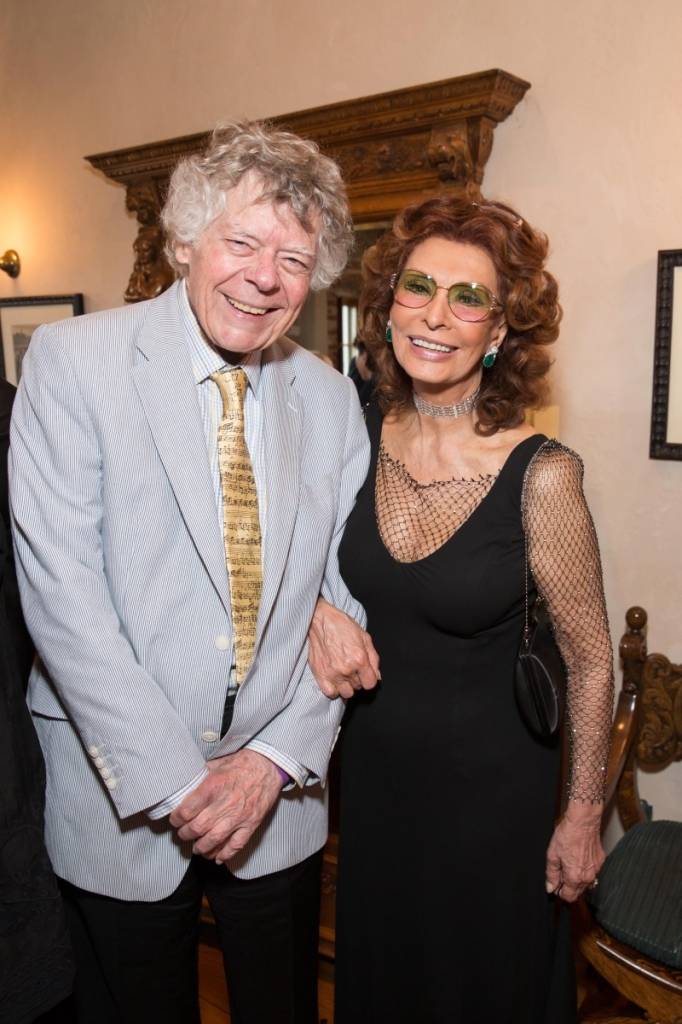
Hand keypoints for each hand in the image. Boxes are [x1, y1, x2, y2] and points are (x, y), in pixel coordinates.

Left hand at [169, 749, 281, 863]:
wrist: (268, 765)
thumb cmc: (241, 763)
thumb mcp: (217, 763)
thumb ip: (200, 776)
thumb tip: (183, 785)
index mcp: (213, 786)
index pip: (187, 810)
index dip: (176, 819)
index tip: (174, 820)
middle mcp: (225, 803)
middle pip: (198, 828)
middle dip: (186, 834)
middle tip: (183, 833)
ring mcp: (239, 816)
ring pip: (214, 840)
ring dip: (201, 847)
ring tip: (197, 847)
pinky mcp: (251, 824)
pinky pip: (236, 845)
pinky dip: (225, 854)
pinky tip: (217, 857)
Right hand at [308, 598, 379, 698]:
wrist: (320, 621)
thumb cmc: (342, 626)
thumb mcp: (365, 638)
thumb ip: (374, 659)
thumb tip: (377, 676)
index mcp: (360, 659)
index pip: (370, 684)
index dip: (369, 678)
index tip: (365, 673)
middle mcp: (347, 669)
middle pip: (358, 687)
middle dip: (358, 678)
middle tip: (352, 667)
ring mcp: (332, 674)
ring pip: (346, 693)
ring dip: (347, 685)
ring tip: (343, 674)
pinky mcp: (320, 675)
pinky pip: (331, 693)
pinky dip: (334, 689)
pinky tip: (335, 680)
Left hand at [545, 800, 604, 901]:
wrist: (583, 821)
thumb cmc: (567, 835)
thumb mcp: (552, 855)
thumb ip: (551, 874)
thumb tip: (550, 887)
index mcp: (575, 877)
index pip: (569, 896)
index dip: (560, 892)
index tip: (556, 885)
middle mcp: (588, 877)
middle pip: (578, 891)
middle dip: (568, 886)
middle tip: (560, 872)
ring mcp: (596, 869)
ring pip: (585, 883)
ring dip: (576, 878)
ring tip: (568, 863)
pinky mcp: (601, 861)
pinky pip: (592, 872)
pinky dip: (584, 869)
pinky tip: (578, 857)